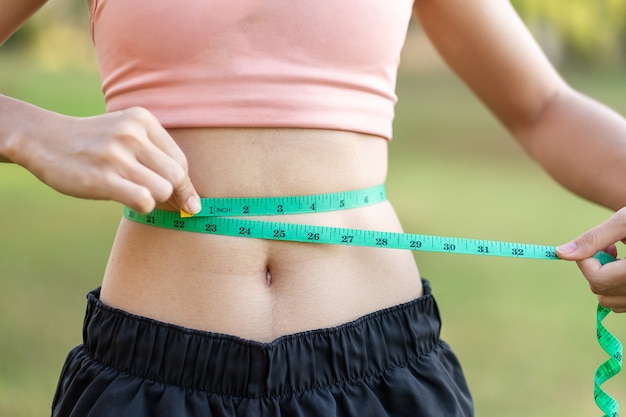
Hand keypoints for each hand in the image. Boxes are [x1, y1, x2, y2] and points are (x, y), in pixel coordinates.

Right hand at [12, 106, 200, 213]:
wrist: (43, 140)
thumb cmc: (93, 144)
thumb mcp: (126, 134)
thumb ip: (156, 156)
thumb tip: (190, 199)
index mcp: (142, 120)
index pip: (180, 160)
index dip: (186, 185)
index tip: (187, 201)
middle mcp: (132, 134)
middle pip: (176, 176)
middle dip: (176, 196)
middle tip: (170, 206)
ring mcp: (116, 155)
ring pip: (163, 189)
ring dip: (156, 200)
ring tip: (138, 195)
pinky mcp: (103, 177)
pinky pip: (144, 200)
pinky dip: (143, 207)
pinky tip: (128, 200)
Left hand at [557, 208, 625, 311]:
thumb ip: (595, 238)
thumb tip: (560, 253)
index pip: (596, 278)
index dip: (588, 260)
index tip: (604, 245)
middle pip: (600, 291)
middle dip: (597, 269)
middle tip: (613, 249)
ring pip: (609, 302)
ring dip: (607, 280)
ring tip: (624, 258)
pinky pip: (623, 305)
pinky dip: (618, 288)